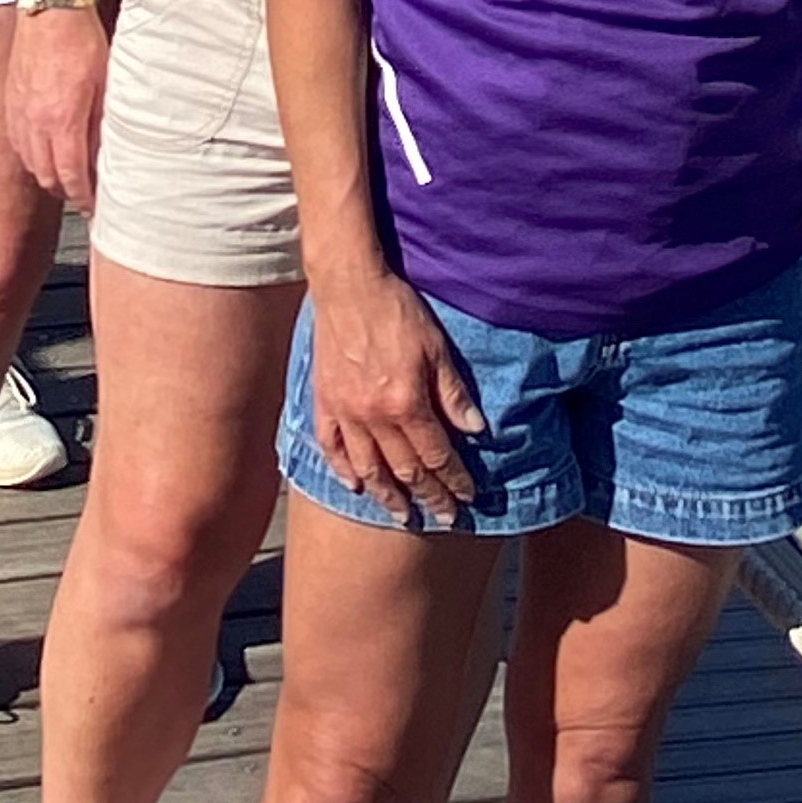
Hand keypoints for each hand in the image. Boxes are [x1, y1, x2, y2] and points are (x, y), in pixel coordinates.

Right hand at [7, 4, 108, 212]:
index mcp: (63, 119)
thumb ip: (103, 123)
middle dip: (66, 190)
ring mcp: (19, 111)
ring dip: (47, 174)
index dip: (83, 195)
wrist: (51, 8)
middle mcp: (36, 121)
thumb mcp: (106, 83)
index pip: (71, 174)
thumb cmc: (82, 40)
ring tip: (65, 175)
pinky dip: (30, 154)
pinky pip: (17, 140)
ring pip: (30, 160)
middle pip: (47, 175)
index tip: (93, 206)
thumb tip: (106, 155)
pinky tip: (43, 150)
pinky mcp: (10, 99)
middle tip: (82, 194)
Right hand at [309, 272, 487, 525]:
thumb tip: (477, 430)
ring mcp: (345, 412)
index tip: (467, 496)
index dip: (454, 480)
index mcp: (406, 402)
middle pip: (405, 470)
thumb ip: (454, 392)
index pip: (436, 455)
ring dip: (388, 496)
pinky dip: (343, 470)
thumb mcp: (436, 347)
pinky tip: (355, 486)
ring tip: (403, 515)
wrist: (348, 285)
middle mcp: (374, 416)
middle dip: (429, 497)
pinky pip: (331, 446)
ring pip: (368, 468)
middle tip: (444, 517)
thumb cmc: (397, 310)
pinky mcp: (325, 401)